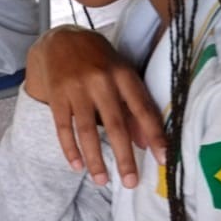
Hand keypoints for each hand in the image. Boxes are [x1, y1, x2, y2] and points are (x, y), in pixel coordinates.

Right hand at [24, 25, 165, 187]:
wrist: (59, 38)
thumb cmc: (97, 59)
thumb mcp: (120, 74)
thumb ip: (133, 105)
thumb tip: (146, 142)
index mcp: (122, 74)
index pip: (143, 109)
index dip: (155, 136)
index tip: (164, 160)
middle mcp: (100, 81)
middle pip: (115, 125)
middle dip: (124, 157)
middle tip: (130, 182)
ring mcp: (75, 89)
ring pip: (87, 131)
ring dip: (95, 159)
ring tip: (102, 181)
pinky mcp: (56, 96)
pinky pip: (63, 128)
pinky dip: (70, 149)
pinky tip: (77, 166)